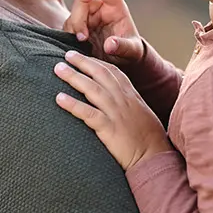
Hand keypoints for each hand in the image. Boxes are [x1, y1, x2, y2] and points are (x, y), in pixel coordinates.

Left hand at [54, 51, 170, 169]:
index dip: (96, 62)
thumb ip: (128, 104)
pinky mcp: (109, 128)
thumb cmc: (149, 139)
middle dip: (82, 62)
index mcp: (131, 95)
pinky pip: (88, 113)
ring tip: (58, 69)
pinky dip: (72, 104)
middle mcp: (123, 100)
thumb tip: (114, 100)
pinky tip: (59, 98)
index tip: (82, 57)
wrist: (155, 158)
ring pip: (91, 89)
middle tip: (66, 55)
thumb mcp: (141, 115)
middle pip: (100, 74)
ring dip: (73, 77)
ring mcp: (116, 113)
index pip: (112, 72)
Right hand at [62, 0, 146, 65]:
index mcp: (115, 6)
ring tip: (82, 44)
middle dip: (79, 18)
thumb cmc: (130, 50)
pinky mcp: (79, 27)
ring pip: (73, 15)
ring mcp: (88, 17)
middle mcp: (100, 7)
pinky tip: (78, 46)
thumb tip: (110, 44)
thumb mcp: (132, 50)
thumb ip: (123, 46)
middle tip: (82, 38)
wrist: (123, 60)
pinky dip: (69, 35)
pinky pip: (68, 27)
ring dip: (73, 28)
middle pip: (82, 1)